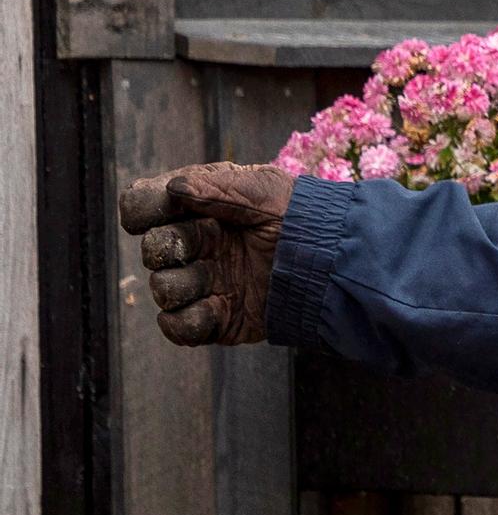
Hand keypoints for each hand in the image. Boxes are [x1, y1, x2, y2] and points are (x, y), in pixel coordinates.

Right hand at [118, 161, 295, 345]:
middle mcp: (198, 244)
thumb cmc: (304, 218)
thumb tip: (172, 188)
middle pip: (152, 248)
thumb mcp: (266, 192)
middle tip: (207, 242)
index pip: (143, 204)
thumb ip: (218, 187)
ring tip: (221, 279)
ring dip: (184, 284)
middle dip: (171, 246)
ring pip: (162, 288)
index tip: (167, 207)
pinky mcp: (217, 319)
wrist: (337, 266)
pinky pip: (177, 327)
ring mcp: (206, 282)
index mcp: (201, 207)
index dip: (143, 207)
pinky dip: (189, 321)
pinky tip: (218, 307)